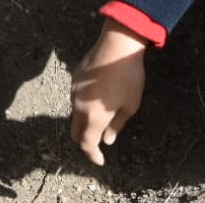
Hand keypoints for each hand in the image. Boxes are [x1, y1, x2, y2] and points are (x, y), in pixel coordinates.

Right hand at [70, 20, 147, 165]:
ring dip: (85, 120)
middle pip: (75, 132)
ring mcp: (74, 91)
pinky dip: (84, 104)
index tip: (100, 160)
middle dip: (85, 140)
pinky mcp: (75, 77)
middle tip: (99, 140)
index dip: (92, 155)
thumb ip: (117, 125)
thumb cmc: (128, 77)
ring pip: (75, 114)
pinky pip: (76, 98)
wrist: (117, 44)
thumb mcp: (130, 105)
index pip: (86, 144)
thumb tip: (107, 140)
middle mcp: (78, 106)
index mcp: (92, 117)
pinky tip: (98, 95)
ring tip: (103, 114)